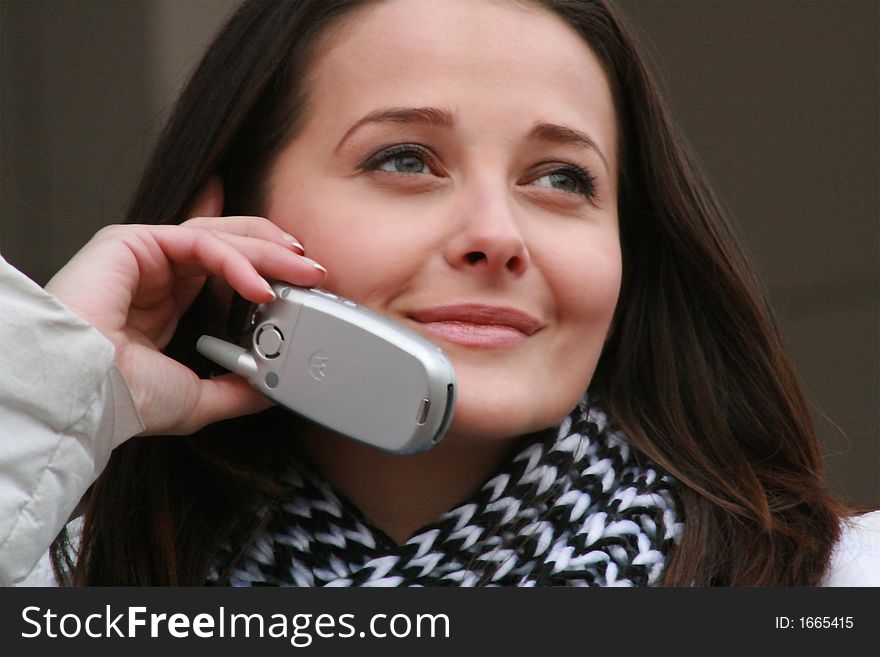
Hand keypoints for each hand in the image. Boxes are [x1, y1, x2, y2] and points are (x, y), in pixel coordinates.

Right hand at [45, 182, 325, 434]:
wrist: (86, 396)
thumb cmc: (121, 398)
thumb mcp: (198, 399)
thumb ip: (236, 390)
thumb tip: (271, 388)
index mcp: (167, 303)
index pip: (225, 269)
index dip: (267, 270)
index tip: (303, 285)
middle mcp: (157, 275)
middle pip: (228, 244)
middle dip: (277, 254)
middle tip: (314, 271)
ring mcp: (144, 255)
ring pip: (218, 237)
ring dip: (267, 251)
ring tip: (303, 272)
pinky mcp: (131, 242)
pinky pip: (198, 241)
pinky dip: (237, 260)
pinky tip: (262, 286)